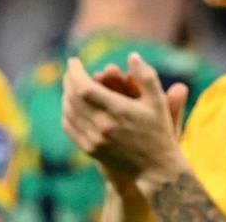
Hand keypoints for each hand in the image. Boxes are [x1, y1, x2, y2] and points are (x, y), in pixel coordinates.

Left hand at [62, 54, 188, 190]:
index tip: (74, 60)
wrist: (156, 169)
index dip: (75, 71)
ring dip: (66, 94)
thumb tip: (132, 56)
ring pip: (68, 111)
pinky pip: (69, 127)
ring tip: (71, 84)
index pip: (83, 87)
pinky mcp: (89, 150)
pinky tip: (71, 105)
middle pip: (72, 97)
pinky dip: (66, 112)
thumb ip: (146, 76)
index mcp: (117, 110)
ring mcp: (93, 139)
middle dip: (69, 79)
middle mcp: (102, 125)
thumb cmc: (159, 131)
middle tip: (72, 69)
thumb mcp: (157, 101)